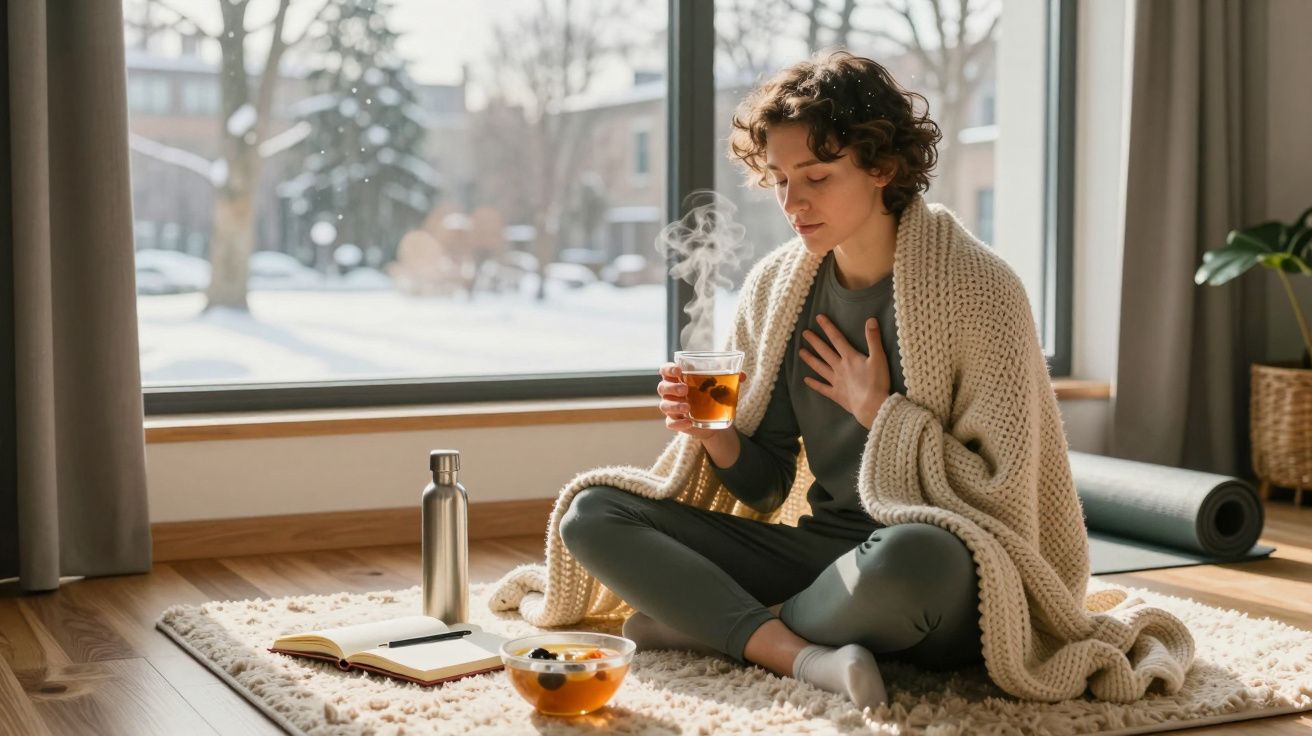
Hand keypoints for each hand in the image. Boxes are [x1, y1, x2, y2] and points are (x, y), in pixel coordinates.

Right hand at [657, 362, 747, 439]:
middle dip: (672, 388)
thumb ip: (730, 379)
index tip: (679, 370)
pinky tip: (689, 422)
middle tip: (685, 390)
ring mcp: (671, 408)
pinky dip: (678, 423)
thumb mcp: (720, 386)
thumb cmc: (711, 396)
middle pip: (662, 387)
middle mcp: (671, 393)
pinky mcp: (675, 422)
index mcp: (678, 379)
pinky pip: (670, 423)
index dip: (668, 369)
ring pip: (664, 405)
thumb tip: (742, 375)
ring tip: (688, 407)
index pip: (665, 370)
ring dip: (674, 406)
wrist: (713, 419)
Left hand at [799, 314, 890, 428]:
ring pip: (820, 367)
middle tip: (804, 333)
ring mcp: (836, 381)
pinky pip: (822, 388)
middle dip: (814, 341)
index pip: (837, 338)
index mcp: (850, 357)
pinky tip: (806, 380)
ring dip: (810, 359)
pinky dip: (814, 384)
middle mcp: (840, 367)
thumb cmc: (877, 382)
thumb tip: (870, 319)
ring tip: (800, 352)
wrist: (872, 405)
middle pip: (825, 351)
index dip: (828, 327)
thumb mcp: (879, 358)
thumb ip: (873, 339)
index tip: (818, 318)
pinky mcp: (836, 394)